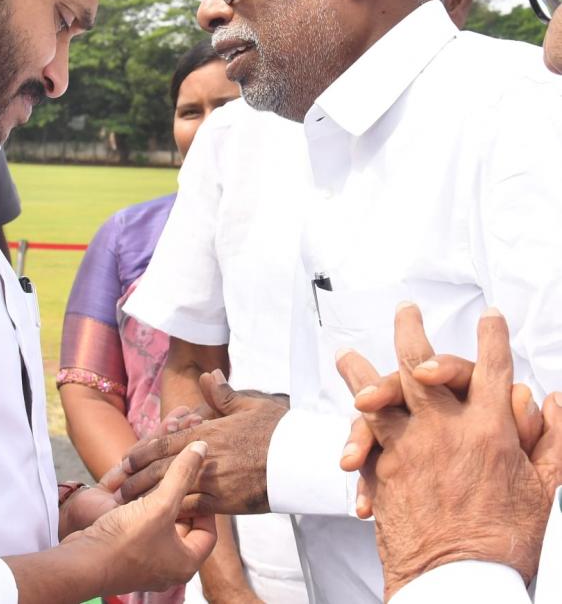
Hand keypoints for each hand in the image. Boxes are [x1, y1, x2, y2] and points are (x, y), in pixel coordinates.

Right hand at [63, 440, 216, 594]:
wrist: (82, 562)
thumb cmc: (126, 539)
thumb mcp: (160, 504)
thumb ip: (182, 475)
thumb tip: (202, 446)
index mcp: (186, 562)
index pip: (208, 529)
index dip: (206, 501)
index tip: (199, 480)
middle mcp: (169, 563)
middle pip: (184, 522)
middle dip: (181, 494)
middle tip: (180, 470)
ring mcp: (147, 559)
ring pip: (161, 519)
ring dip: (159, 493)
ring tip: (157, 470)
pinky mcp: (127, 551)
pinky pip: (142, 522)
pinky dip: (142, 501)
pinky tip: (135, 482)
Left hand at [116, 369, 287, 515]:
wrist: (300, 459)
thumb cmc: (277, 429)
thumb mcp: (250, 404)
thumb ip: (223, 394)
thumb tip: (208, 374)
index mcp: (208, 432)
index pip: (165, 442)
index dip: (143, 452)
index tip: (126, 459)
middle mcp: (206, 457)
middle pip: (161, 469)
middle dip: (137, 478)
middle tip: (116, 486)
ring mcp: (215, 482)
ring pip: (173, 491)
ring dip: (148, 497)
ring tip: (129, 505)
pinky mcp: (226, 502)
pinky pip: (194, 508)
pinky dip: (175, 512)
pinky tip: (161, 517)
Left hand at [336, 303, 561, 598]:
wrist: (461, 583)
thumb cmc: (508, 542)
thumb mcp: (547, 491)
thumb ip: (554, 441)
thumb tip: (556, 399)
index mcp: (491, 430)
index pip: (493, 369)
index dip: (493, 338)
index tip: (490, 316)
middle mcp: (446, 428)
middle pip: (423, 363)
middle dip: (412, 331)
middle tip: (405, 310)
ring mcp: (411, 445)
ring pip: (380, 391)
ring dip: (362, 369)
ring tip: (345, 352)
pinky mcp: (385, 468)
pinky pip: (367, 436)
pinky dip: (356, 420)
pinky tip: (345, 411)